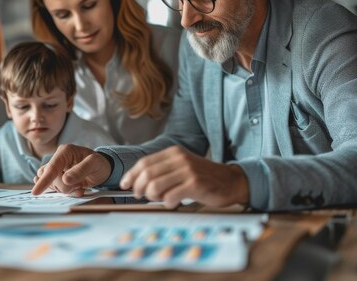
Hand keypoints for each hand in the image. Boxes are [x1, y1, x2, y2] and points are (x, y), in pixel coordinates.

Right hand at [31, 144, 111, 195]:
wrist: (103, 168)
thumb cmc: (99, 163)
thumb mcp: (94, 164)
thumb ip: (81, 170)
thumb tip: (65, 180)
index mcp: (65, 152)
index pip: (51, 167)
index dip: (44, 181)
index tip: (35, 192)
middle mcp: (58, 159)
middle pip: (50, 178)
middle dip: (65, 186)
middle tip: (80, 184)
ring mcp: (57, 169)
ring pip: (52, 184)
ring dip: (67, 189)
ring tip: (80, 185)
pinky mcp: (58, 177)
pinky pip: (55, 188)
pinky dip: (66, 192)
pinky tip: (76, 189)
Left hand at [120, 146, 248, 208]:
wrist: (231, 181)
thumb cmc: (204, 177)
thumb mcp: (182, 166)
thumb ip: (163, 170)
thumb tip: (138, 183)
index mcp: (173, 152)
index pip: (144, 162)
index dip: (131, 175)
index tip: (125, 185)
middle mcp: (179, 158)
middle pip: (147, 174)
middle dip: (139, 188)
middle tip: (141, 196)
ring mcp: (187, 170)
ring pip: (155, 185)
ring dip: (153, 197)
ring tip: (160, 199)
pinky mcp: (195, 184)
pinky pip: (170, 196)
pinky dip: (167, 203)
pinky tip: (173, 203)